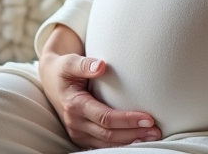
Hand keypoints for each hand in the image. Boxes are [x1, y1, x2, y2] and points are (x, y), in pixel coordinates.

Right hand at [37, 24, 160, 148]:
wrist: (50, 79)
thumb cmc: (63, 69)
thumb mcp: (69, 62)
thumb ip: (84, 64)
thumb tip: (101, 66)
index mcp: (74, 105)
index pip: (105, 117)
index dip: (127, 120)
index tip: (148, 118)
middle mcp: (75, 123)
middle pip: (109, 134)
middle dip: (133, 134)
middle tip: (156, 131)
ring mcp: (77, 132)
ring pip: (106, 143)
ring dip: (130, 141)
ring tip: (151, 136)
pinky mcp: (81, 136)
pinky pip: (102, 144)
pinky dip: (120, 144)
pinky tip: (136, 139)